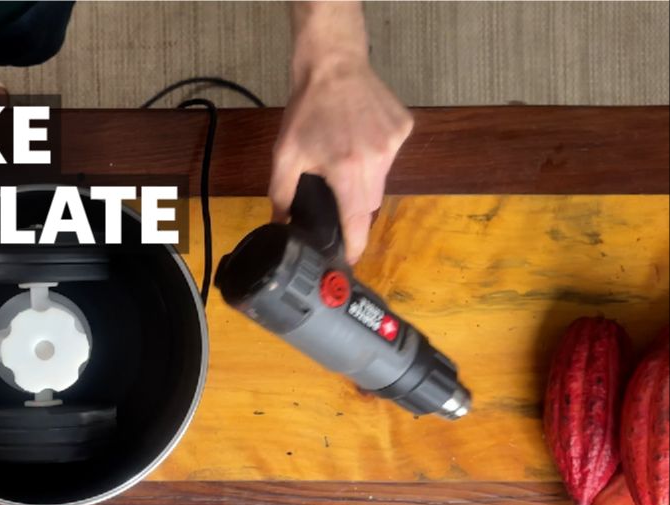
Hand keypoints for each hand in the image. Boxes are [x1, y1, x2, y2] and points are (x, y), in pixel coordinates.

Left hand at [271, 13, 412, 263]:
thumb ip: (281, 194)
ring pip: (382, 180)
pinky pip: (391, 156)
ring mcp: (394, 143)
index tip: (351, 260)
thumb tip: (280, 224)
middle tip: (334, 189)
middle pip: (368, 202)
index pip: (356, 221)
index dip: (355, 244)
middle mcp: (376, 159)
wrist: (334, 65)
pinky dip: (376, 155)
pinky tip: (359, 136)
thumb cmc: (307, 110)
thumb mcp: (285, 154)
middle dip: (352, 204)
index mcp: (347, 170)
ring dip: (363, 178)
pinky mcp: (404, 128)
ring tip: (344, 154)